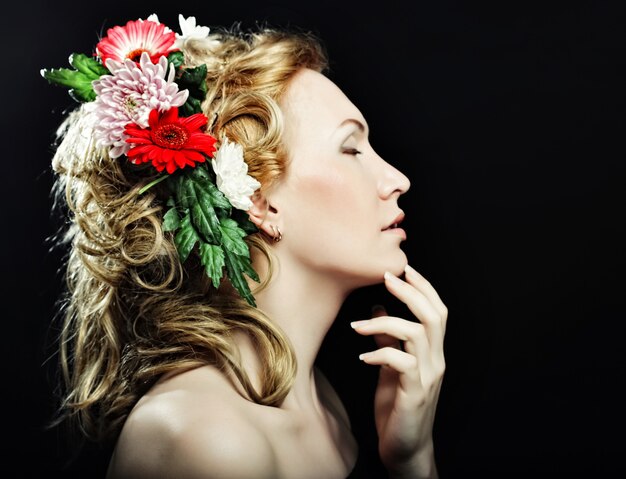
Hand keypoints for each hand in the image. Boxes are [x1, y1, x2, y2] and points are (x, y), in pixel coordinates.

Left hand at [351, 264, 446, 478]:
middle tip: (387, 277)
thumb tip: (376, 309)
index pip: (438, 312)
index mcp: (433, 353)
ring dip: (386, 322)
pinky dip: (380, 353)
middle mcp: (436, 361)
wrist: (406, 450)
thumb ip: (388, 341)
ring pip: (418, 334)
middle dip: (411, 292)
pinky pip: (402, 362)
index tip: (404, 269)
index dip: (424, 288)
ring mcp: (428, 377)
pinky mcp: (415, 393)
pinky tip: (362, 357)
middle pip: (434, 316)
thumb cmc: (398, 408)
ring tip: (358, 325)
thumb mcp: (391, 369)